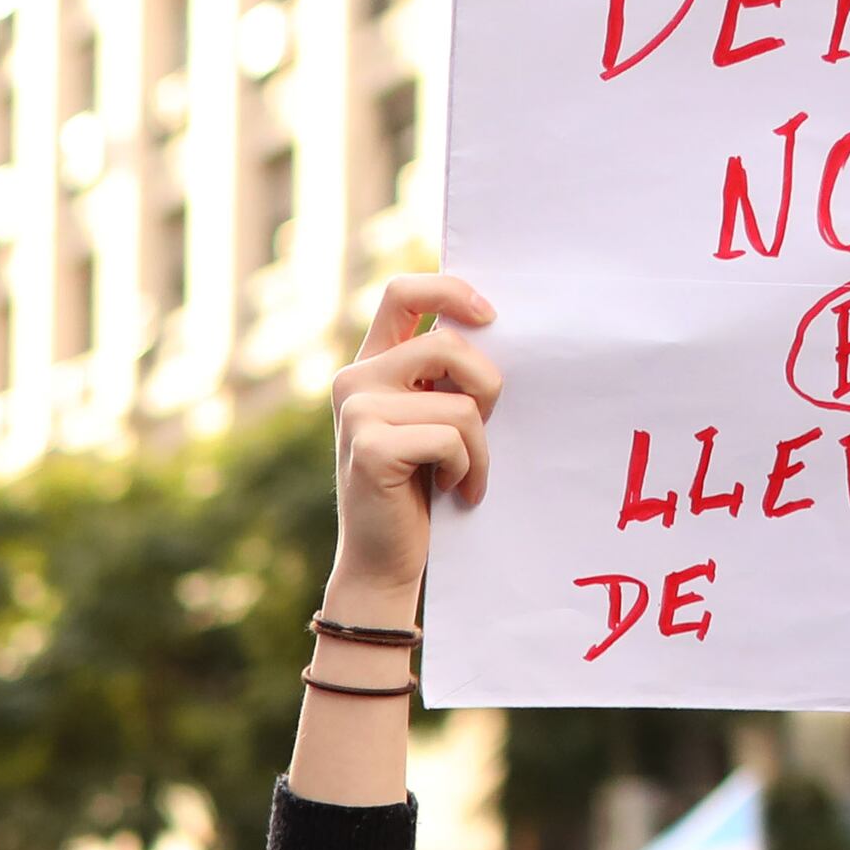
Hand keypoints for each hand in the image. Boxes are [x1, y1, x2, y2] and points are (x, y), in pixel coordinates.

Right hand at [326, 274, 500, 611]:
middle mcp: (354, 380)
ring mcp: (356, 412)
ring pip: (460, 403)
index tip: (490, 317)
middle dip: (486, 387)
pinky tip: (451, 490)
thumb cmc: (418, 488)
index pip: (403, 292)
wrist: (383, 559)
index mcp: (371, 365)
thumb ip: (443, 378)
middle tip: (481, 429)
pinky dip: (466, 469)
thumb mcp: (430, 419)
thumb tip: (494, 332)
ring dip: (480, 448)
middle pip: (448, 343)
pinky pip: (451, 439)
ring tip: (463, 476)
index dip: (451, 290)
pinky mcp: (370, 446)